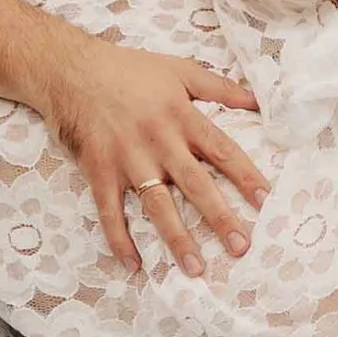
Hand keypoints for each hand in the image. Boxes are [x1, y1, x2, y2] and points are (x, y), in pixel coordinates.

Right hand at [44, 32, 268, 276]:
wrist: (71, 70)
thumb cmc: (128, 68)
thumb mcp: (179, 69)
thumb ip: (219, 88)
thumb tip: (258, 101)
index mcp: (181, 116)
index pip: (221, 150)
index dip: (245, 175)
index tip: (266, 201)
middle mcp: (158, 140)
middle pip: (194, 184)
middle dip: (219, 217)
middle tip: (241, 247)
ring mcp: (127, 158)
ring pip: (156, 204)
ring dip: (176, 238)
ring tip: (195, 268)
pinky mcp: (99, 171)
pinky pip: (110, 211)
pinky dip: (119, 239)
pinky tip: (134, 266)